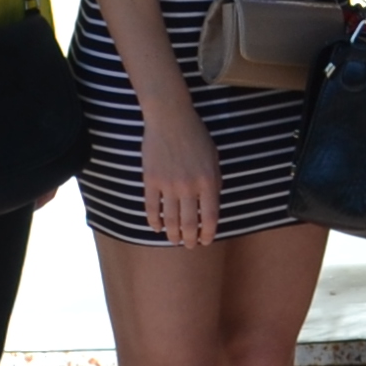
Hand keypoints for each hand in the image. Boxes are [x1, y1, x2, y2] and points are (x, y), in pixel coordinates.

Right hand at [138, 96, 223, 248]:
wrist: (170, 119)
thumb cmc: (196, 136)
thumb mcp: (214, 158)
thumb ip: (214, 182)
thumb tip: (210, 205)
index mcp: (208, 181)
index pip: (210, 216)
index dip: (208, 233)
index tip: (205, 241)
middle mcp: (189, 186)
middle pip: (190, 223)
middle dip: (190, 239)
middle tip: (189, 246)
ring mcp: (168, 185)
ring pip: (170, 219)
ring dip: (173, 234)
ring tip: (174, 240)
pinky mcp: (150, 180)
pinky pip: (152, 207)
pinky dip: (154, 221)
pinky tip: (156, 228)